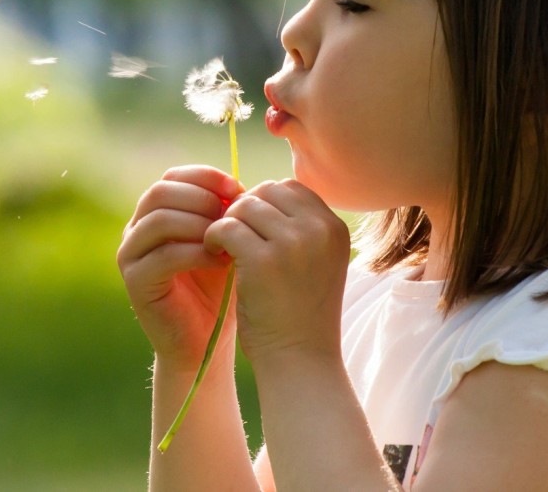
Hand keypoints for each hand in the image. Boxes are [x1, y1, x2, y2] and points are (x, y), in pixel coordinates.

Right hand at [117, 165, 244, 368]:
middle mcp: (136, 230)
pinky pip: (164, 255)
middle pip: (160, 192)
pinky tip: (222, 263)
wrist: (205, 342)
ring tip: (227, 239)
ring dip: (199, 224)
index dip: (204, 177)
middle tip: (232, 215)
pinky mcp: (135, 282)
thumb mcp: (224, 243)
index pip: (172, 177)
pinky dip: (197, 254)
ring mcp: (130, 256)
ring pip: (159, 220)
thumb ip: (224, 214)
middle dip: (201, 198)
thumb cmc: (219, 290)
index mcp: (155, 214)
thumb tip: (239, 187)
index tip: (237, 187)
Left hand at [203, 179, 350, 363]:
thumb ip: (296, 228)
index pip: (291, 188)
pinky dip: (213, 237)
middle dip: (243, 210)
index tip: (251, 228)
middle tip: (232, 237)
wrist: (300, 360)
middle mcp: (319, 230)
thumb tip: (254, 196)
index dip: (264, 202)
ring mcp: (293, 243)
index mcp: (335, 228)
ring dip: (227, 223)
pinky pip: (226, 227)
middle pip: (266, 190)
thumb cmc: (300, 315)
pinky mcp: (262, 260)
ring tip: (223, 248)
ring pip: (244, 206)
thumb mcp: (314, 264)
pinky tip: (215, 255)